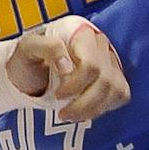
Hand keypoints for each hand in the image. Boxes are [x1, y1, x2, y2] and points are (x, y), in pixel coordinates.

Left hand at [8, 16, 130, 121]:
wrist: (27, 75)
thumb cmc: (27, 59)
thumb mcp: (27, 48)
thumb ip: (47, 48)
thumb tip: (68, 66)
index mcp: (79, 32)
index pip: (91, 63)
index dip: (77, 83)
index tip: (59, 95)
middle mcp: (98, 44)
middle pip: (105, 79)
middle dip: (84, 103)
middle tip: (63, 114)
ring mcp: (109, 61)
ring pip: (116, 89)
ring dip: (93, 109)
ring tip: (71, 116)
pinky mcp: (114, 78)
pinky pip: (121, 95)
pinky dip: (103, 108)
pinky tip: (85, 112)